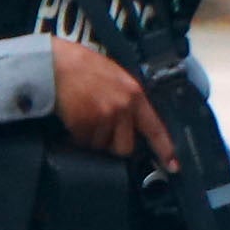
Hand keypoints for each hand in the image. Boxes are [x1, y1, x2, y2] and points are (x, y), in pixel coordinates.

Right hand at [50, 37, 177, 168]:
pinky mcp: (82, 124)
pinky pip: (82, 142)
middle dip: (113, 145)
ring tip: (83, 116)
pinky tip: (73, 118)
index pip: (154, 128)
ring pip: (100, 146)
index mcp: (134, 95)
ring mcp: (101, 118)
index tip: (173, 165)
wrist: (56, 64)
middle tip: (102, 133)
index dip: (165, 149)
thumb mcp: (117, 77)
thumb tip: (133, 124)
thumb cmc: (84, 67)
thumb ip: (128, 100)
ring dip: (91, 138)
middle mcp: (121, 108)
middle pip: (124, 147)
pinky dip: (76, 136)